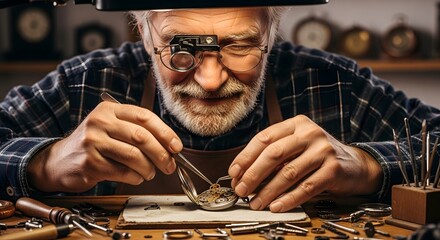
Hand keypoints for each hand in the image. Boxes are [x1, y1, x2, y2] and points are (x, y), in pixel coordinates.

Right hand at [27, 101, 182, 192]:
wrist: (59, 161)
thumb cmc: (92, 144)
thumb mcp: (111, 128)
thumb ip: (137, 130)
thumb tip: (170, 145)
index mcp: (109, 110)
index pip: (144, 116)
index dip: (165, 132)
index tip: (176, 146)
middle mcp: (100, 122)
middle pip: (141, 136)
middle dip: (161, 153)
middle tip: (169, 165)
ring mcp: (93, 142)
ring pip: (134, 155)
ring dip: (149, 168)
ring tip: (151, 173)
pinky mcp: (90, 163)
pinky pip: (123, 172)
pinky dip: (135, 177)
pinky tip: (136, 177)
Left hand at [228, 115, 381, 211]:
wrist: (355, 164)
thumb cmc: (318, 156)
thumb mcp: (297, 146)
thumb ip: (274, 156)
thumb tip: (243, 175)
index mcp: (296, 124)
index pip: (264, 138)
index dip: (246, 157)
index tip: (234, 173)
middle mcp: (309, 133)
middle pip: (274, 154)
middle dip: (253, 174)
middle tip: (241, 190)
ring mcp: (323, 150)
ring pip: (288, 172)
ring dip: (268, 191)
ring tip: (256, 202)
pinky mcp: (333, 169)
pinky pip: (306, 187)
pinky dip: (289, 199)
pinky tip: (276, 206)